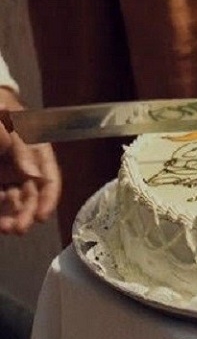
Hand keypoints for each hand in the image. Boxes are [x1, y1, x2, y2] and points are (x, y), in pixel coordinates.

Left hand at [0, 87, 61, 234]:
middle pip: (30, 194)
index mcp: (37, 152)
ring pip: (12, 201)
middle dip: (26, 213)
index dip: (48, 199)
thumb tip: (34, 175)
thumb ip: (20, 149)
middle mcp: (24, 166)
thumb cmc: (1, 109)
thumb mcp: (10, 125)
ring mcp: (6, 173)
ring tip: (6, 228)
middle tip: (19, 229)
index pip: (49, 179)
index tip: (42, 216)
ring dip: (11, 216)